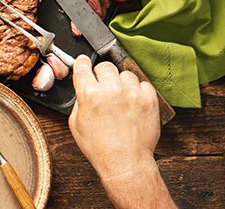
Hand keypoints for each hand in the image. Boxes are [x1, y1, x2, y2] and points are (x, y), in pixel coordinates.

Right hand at [69, 56, 159, 179]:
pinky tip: (134, 102)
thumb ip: (79, 101)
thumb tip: (84, 88)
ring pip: (126, 74)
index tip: (84, 62)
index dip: (82, 63)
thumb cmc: (100, 147)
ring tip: (121, 97)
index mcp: (89, 94)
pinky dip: (138, 91)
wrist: (125, 162)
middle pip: (106, 66)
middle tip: (104, 86)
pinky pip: (144, 84)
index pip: (83, 66)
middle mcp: (111, 90)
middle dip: (102, 74)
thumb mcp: (76, 124)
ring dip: (122, 83)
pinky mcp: (149, 100)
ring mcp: (132, 94)